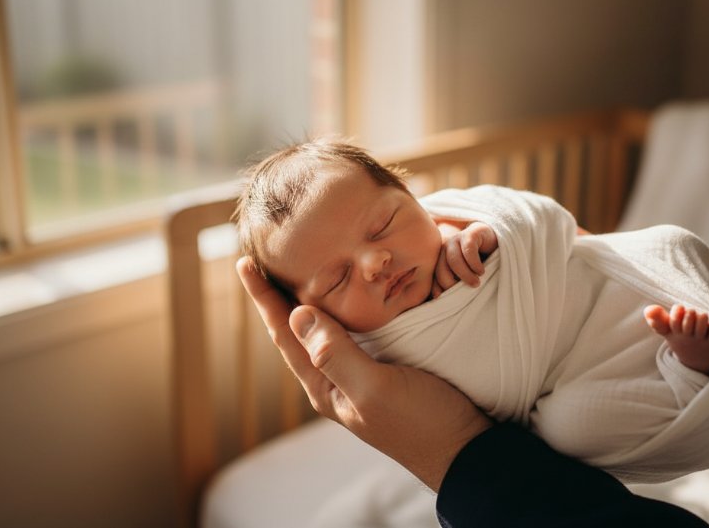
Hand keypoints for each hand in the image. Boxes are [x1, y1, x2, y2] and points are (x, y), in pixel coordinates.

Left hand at [236, 257, 491, 490]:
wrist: (464, 450)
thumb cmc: (421, 422)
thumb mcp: (375, 387)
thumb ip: (336, 353)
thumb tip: (297, 314)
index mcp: (324, 385)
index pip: (284, 333)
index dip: (264, 297)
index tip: (244, 263)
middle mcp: (335, 379)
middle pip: (297, 330)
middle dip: (279, 294)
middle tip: (265, 257)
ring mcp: (360, 375)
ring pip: (325, 329)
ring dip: (309, 298)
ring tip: (296, 268)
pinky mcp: (385, 368)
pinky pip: (353, 331)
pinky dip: (344, 307)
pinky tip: (349, 294)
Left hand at [433, 222, 498, 296]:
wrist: (498, 243)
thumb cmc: (481, 265)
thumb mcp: (467, 277)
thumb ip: (455, 284)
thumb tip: (439, 299)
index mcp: (441, 260)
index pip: (434, 277)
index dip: (440, 289)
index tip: (448, 301)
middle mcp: (446, 248)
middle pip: (441, 270)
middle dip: (452, 284)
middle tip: (466, 293)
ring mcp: (457, 239)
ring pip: (453, 261)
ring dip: (465, 275)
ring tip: (476, 283)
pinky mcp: (471, 234)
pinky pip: (468, 251)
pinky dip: (474, 264)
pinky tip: (481, 271)